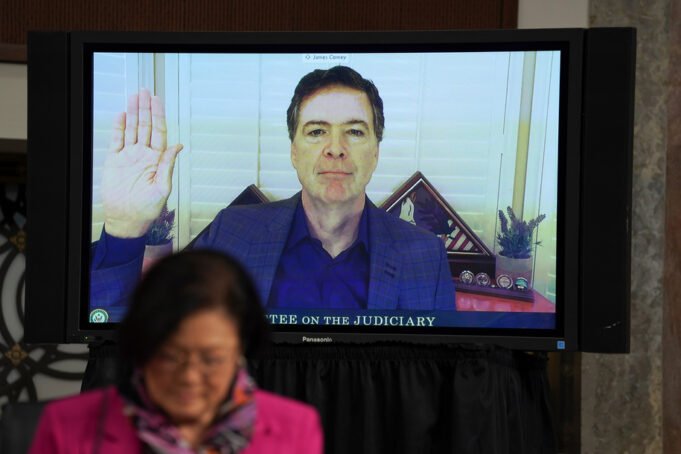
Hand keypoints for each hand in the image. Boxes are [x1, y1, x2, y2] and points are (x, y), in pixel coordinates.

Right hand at [102, 89, 182, 237]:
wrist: (126, 219)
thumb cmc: (147, 208)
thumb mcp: (162, 187)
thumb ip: (168, 165)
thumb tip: (178, 146)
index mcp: (157, 160)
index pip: (159, 132)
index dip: (158, 115)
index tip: (157, 101)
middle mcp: (144, 155)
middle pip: (145, 126)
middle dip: (146, 108)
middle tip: (145, 92)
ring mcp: (129, 156)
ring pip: (131, 129)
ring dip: (133, 113)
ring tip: (134, 97)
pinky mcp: (115, 161)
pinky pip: (117, 140)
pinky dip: (119, 127)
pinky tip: (121, 115)